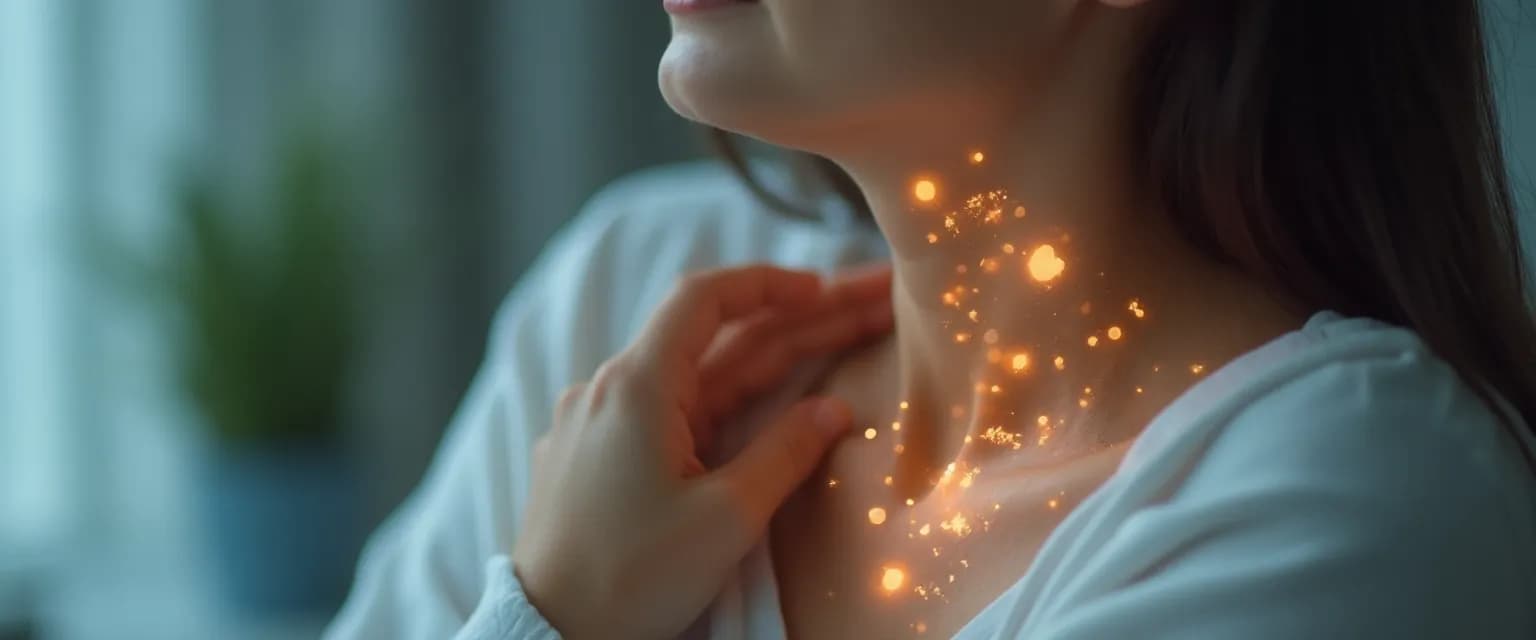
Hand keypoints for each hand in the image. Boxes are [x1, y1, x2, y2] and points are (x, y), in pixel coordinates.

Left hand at [513, 263, 892, 638]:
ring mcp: (603, 424)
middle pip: (718, 336)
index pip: (706, 298)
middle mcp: (612, 390)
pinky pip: (676, 410)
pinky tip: (774, 396)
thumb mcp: (726, 518)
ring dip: (772, 357)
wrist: (549, 634)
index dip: (771, 284)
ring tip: (843, 336)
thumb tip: (833, 409)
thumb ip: (785, 452)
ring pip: (701, 375)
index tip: (828, 288)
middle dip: (799, 319)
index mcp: (636, 386)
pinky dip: (732, 396)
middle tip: (872, 304)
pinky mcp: (603, 458)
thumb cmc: (630, 580)